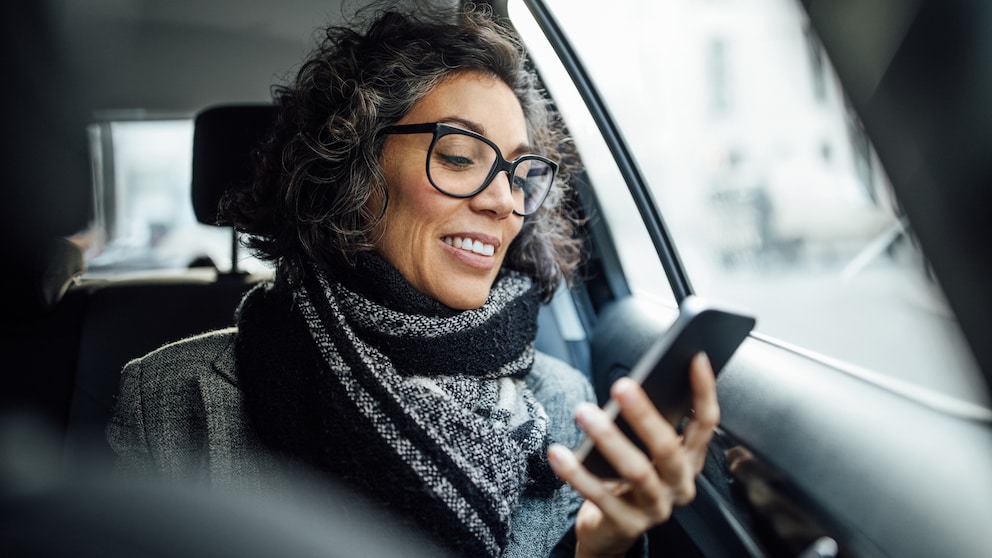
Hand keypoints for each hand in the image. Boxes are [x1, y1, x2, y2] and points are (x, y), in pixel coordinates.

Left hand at [548, 353, 718, 557]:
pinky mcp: (628, 525)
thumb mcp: (646, 451)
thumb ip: (648, 424)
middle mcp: (678, 484)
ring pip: (636, 471)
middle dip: (644, 414)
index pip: (705, 424)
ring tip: (584, 413)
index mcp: (689, 460)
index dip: (704, 391)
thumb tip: (633, 384)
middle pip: (667, 448)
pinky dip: (577, 473)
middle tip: (622, 387)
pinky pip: (599, 496)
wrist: (611, 531)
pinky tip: (559, 453)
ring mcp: (656, 508)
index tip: (695, 358)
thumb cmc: (627, 479)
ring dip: (608, 438)